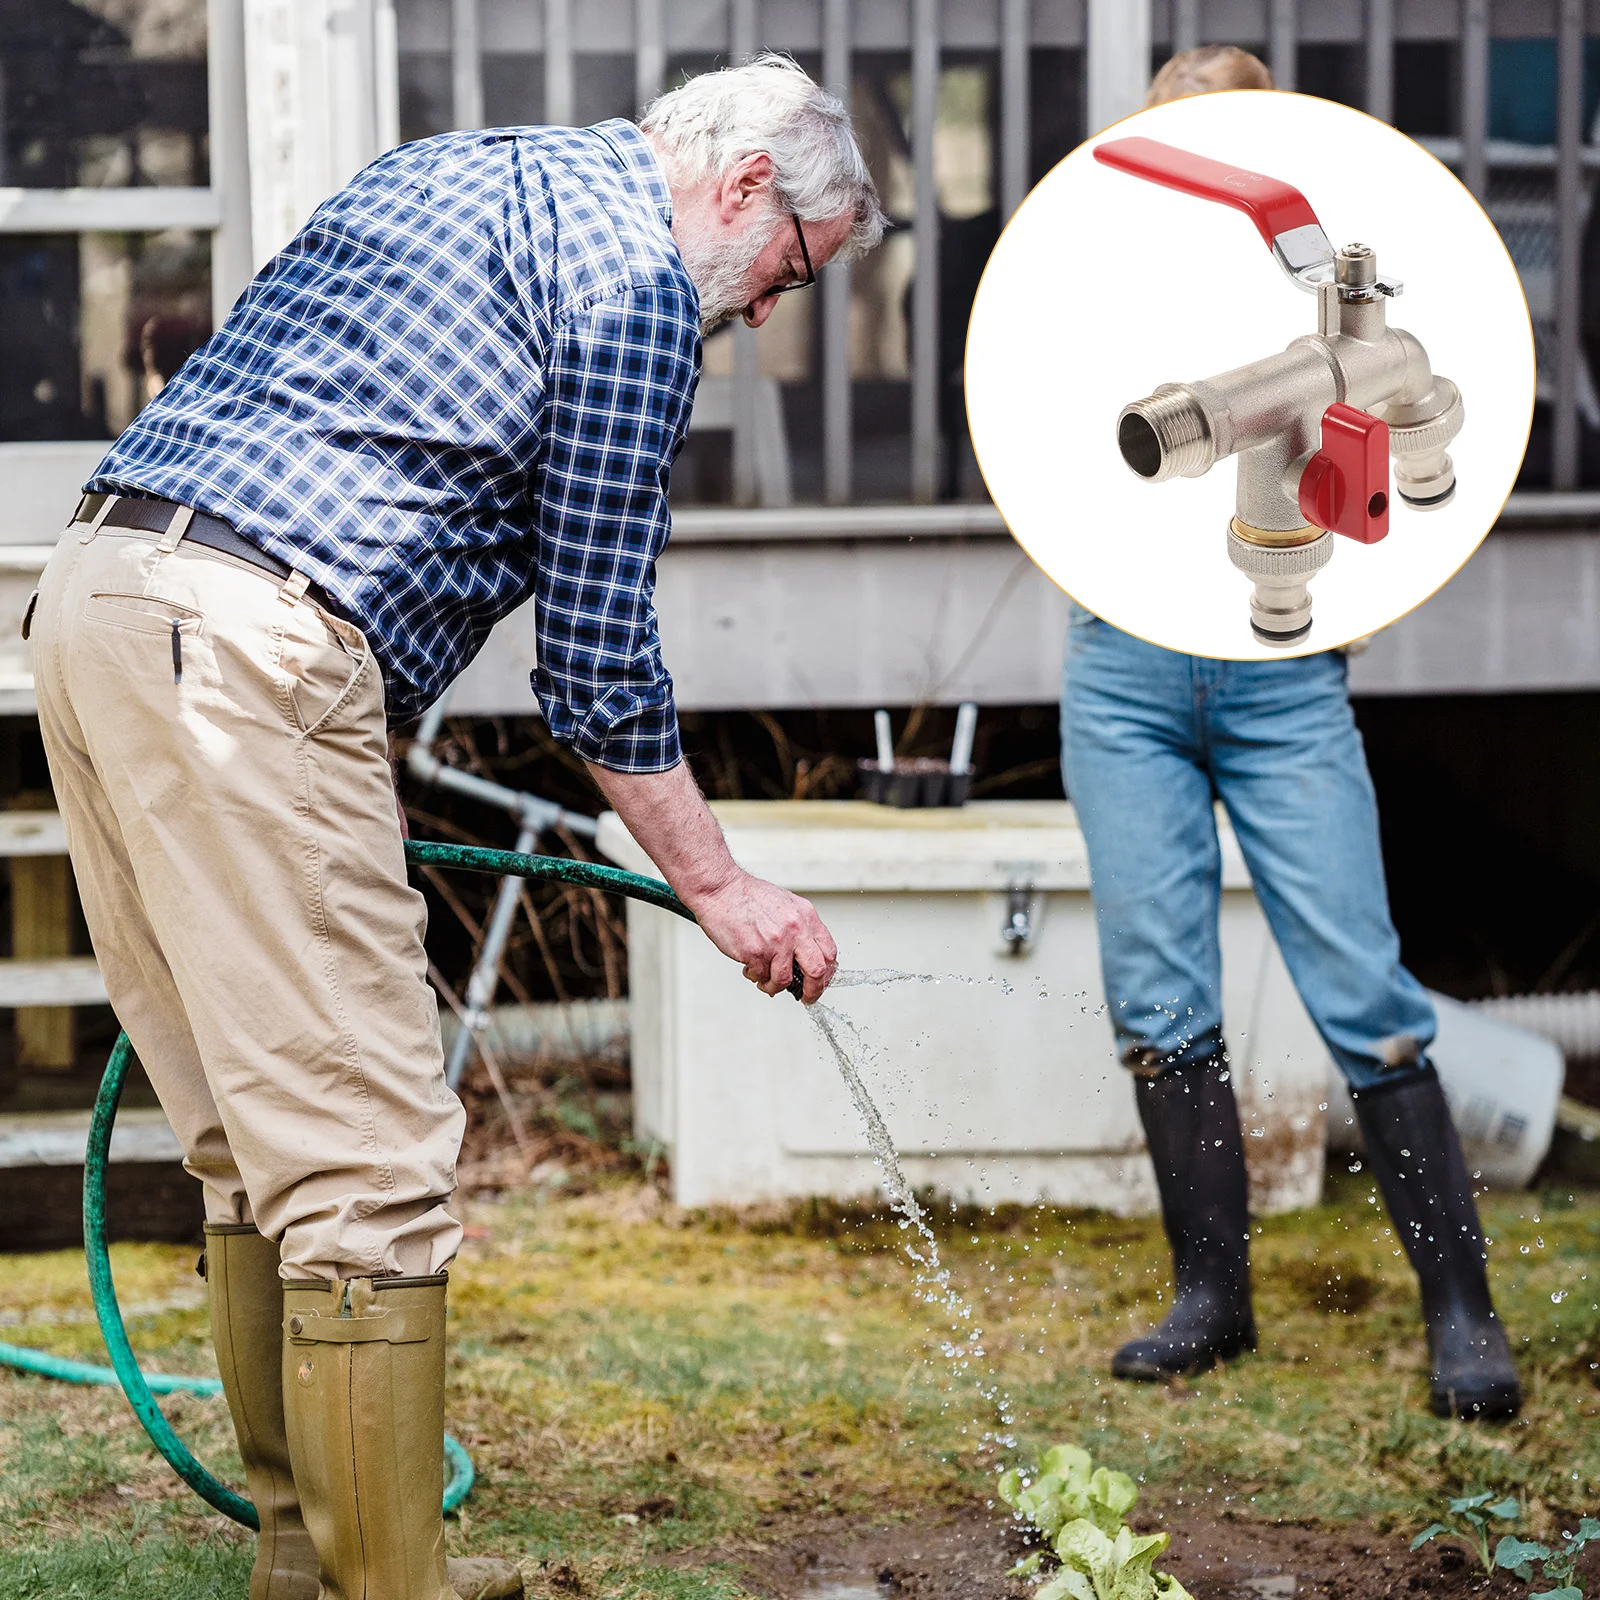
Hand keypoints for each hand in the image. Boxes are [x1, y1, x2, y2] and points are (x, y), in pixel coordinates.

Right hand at [683, 868, 837, 1003]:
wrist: (722, 889)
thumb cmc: (748, 896)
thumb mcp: (786, 905)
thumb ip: (799, 928)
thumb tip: (804, 955)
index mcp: (806, 917)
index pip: (829, 952)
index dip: (827, 973)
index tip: (820, 981)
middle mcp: (795, 930)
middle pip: (817, 971)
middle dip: (813, 990)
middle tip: (806, 996)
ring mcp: (776, 943)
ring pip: (784, 980)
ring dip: (774, 986)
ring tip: (765, 980)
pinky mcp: (755, 952)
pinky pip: (760, 976)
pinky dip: (755, 976)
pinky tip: (750, 967)